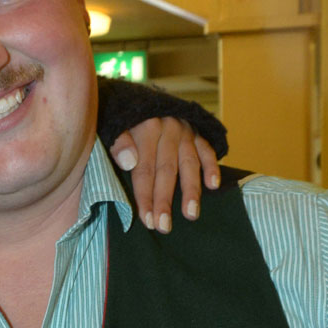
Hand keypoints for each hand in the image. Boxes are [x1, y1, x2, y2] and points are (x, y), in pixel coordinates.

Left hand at [110, 117, 219, 232]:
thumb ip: (118, 144)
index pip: (144, 169)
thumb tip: (128, 163)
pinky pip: (207, 150)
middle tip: (164, 226)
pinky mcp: (199, 131)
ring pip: (189, 164)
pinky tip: (213, 186)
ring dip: (191, 191)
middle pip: (166, 170)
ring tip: (191, 214)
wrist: (145, 101)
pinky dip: (212, 167)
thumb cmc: (126, 124)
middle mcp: (168, 128)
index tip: (146, 220)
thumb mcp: (115, 128)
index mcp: (145, 128)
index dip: (145, 196)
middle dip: (164, 201)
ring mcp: (186, 131)